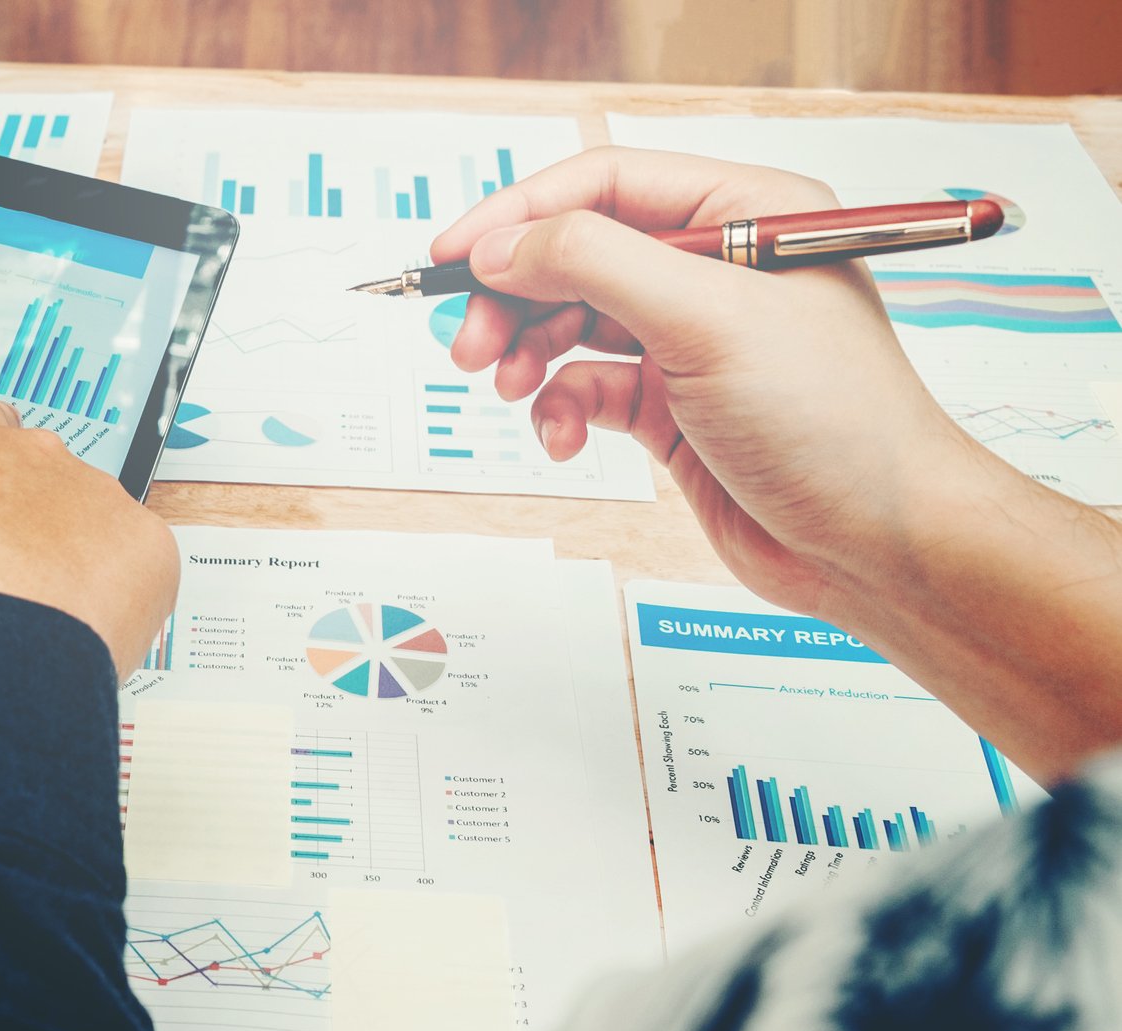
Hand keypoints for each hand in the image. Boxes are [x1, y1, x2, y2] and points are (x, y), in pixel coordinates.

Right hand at [0, 399, 178, 678]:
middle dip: (37, 525)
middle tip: (14, 586)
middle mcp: (32, 454)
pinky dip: (122, 603)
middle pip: (48, 477)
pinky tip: (84, 639)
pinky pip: (141, 571)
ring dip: (80, 566)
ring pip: (98, 527)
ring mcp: (96, 493)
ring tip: (45, 628)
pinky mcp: (146, 542)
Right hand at [429, 146, 1018, 618]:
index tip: (455, 254)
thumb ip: (594, 266)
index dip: (521, 215)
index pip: (606, 184)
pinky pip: (587, 389)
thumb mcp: (706, 319)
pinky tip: (566, 439)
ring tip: (508, 388)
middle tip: (468, 343)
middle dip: (514, 297)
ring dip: (528, 355)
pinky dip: (561, 411)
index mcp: (748, 214)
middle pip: (576, 254)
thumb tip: (502, 247)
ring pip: (571, 323)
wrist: (876, 545)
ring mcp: (693, 340)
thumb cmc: (834, 422)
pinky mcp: (673, 408)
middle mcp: (718, 269)